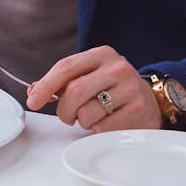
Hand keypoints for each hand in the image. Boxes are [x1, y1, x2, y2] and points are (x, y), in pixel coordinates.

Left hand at [26, 45, 161, 131]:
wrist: (152, 102)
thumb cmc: (114, 90)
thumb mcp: (91, 76)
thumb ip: (64, 82)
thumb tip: (34, 91)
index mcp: (102, 54)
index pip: (66, 67)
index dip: (45, 86)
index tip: (33, 100)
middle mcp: (117, 67)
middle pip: (74, 92)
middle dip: (64, 110)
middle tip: (68, 116)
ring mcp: (130, 88)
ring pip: (87, 113)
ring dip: (83, 122)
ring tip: (94, 116)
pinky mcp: (138, 110)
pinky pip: (102, 128)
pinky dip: (98, 130)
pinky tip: (109, 122)